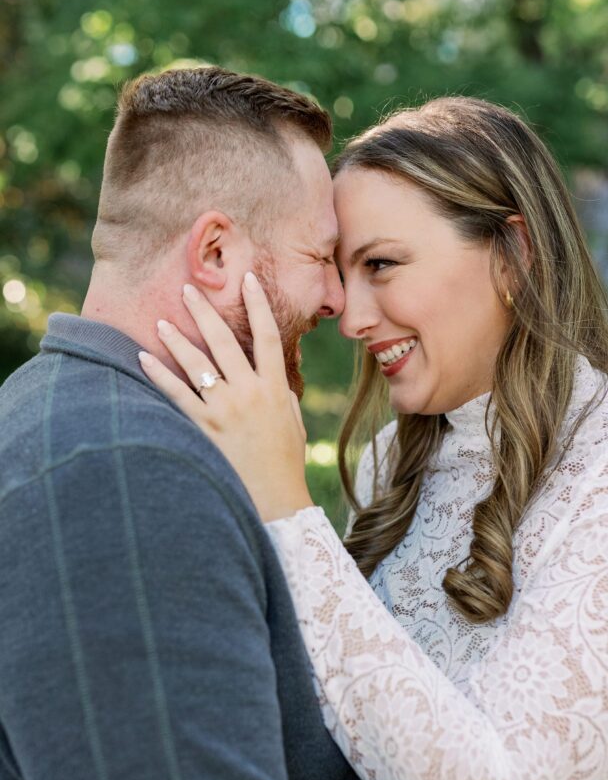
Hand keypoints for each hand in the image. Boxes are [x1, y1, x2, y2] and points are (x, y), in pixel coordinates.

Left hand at [140, 275, 313, 522]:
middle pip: (225, 341)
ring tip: (161, 322)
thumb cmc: (285, 463)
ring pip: (197, 364)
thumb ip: (283, 396)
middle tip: (188, 290)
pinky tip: (143, 359)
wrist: (275, 499)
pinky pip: (177, 394)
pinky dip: (159, 375)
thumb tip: (274, 377)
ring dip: (177, 340)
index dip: (258, 305)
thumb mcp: (292, 424)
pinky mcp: (204, 427)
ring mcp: (225, 409)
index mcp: (275, 388)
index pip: (268, 337)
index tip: (247, 280)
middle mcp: (250, 393)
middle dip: (206, 313)